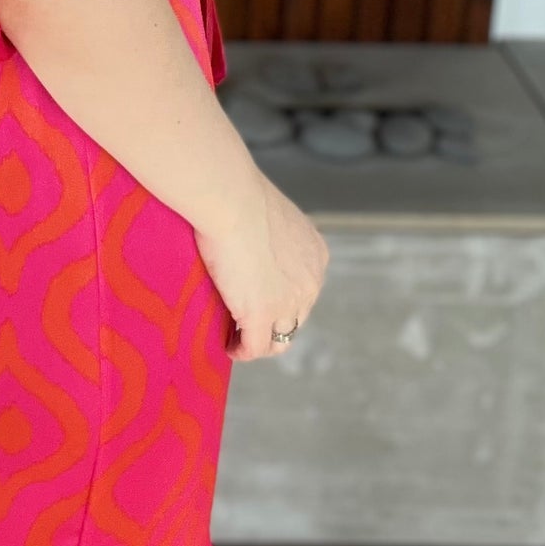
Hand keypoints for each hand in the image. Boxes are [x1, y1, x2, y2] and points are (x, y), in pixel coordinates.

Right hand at [194, 165, 329, 361]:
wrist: (231, 199)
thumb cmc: (239, 194)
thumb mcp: (269, 215)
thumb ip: (269, 233)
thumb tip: (245, 234)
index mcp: (315, 255)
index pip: (303, 290)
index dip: (281, 298)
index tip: (257, 296)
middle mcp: (310, 283)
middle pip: (295, 317)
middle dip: (273, 322)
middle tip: (244, 321)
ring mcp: (288, 303)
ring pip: (280, 339)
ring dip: (259, 342)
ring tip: (237, 339)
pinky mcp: (262, 316)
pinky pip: (255, 347)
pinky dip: (242, 351)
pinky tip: (229, 346)